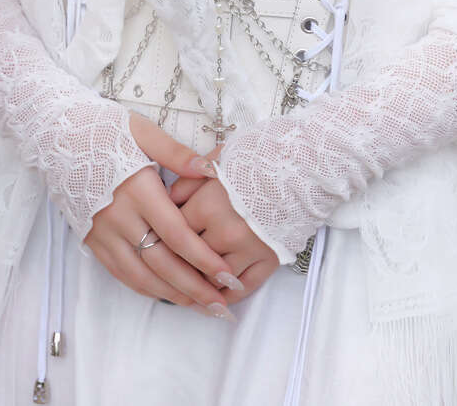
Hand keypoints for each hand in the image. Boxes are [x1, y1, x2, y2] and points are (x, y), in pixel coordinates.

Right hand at [83, 115, 240, 318]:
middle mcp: (119, 217)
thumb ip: (176, 153)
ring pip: (140, 276)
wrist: (56, 136)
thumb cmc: (104, 129)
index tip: (226, 273)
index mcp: (137, 190)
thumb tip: (209, 170)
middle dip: (194, 287)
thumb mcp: (142, 131)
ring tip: (199, 305)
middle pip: (161, 263)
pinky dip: (145, 287)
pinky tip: (165, 293)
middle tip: (221, 304)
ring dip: (171, 294)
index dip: (203, 258)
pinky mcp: (91, 241)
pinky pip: (120, 273)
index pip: (176, 234)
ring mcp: (102, 233)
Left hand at [169, 162, 280, 301]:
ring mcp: (248, 249)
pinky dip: (226, 295)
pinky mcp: (269, 260)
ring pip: (214, 279)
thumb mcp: (214, 163)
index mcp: (209, 206)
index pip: (175, 233)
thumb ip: (186, 184)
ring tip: (192, 285)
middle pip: (192, 260)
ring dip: (201, 283)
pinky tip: (217, 294)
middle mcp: (226, 232)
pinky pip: (242, 289)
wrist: (295, 164)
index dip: (166, 237)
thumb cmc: (253, 161)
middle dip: (180, 263)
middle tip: (171, 268)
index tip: (161, 240)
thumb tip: (165, 204)